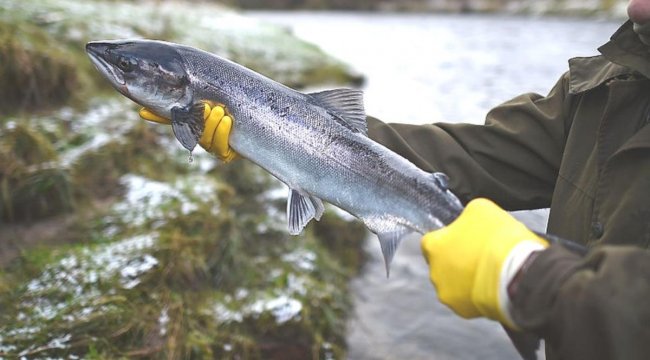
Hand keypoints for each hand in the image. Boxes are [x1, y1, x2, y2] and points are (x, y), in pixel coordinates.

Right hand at [139, 103, 237, 161]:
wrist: (258, 117)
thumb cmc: (233, 108)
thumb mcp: (213, 101)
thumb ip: (191, 99)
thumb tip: (146, 109)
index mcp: (193, 122)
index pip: (171, 118)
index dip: (157, 115)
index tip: (143, 110)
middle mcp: (200, 136)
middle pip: (190, 130)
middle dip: (199, 119)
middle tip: (208, 107)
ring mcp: (213, 147)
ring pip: (205, 138)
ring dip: (212, 124)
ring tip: (220, 111)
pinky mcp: (227, 154)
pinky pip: (220, 147)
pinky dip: (223, 132)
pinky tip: (228, 121)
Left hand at [420, 198, 547, 328]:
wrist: (519, 273)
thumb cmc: (498, 238)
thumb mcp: (480, 209)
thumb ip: (466, 216)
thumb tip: (467, 221)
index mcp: (433, 246)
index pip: (432, 240)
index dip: (449, 237)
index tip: (464, 237)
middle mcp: (434, 272)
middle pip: (443, 263)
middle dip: (458, 259)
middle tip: (480, 254)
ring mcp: (447, 293)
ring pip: (454, 283)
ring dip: (466, 278)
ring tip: (490, 270)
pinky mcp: (463, 310)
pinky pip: (467, 299)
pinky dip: (477, 294)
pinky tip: (493, 285)